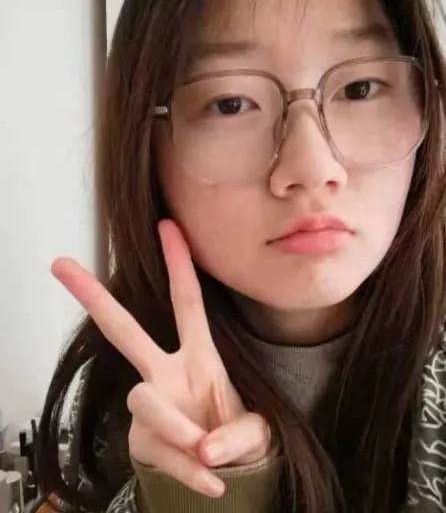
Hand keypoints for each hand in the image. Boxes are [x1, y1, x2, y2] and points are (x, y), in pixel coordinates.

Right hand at [51, 219, 270, 497]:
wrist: (226, 476)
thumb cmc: (238, 439)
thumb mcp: (256, 432)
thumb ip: (238, 437)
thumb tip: (205, 447)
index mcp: (199, 358)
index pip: (187, 302)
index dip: (179, 264)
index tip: (168, 226)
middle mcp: (166, 374)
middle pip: (124, 331)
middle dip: (95, 297)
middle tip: (61, 265)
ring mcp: (151, 406)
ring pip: (143, 402)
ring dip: (175, 428)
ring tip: (207, 455)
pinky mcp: (141, 440)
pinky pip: (157, 450)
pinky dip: (185, 470)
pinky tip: (210, 485)